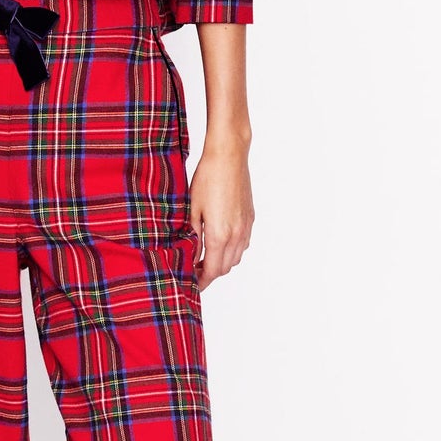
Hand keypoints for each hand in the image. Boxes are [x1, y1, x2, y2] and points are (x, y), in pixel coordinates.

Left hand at [187, 135, 254, 288]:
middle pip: (225, 268)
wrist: (229, 157)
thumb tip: (191, 256)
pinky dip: (232, 250)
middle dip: (210, 274)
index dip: (201, 281)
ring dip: (221, 263)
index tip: (191, 284)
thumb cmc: (207, 179)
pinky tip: (219, 242)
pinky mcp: (250, 218)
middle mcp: (236, 235)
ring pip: (235, 258)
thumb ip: (192, 237)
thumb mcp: (191, 209)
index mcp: (219, 235)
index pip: (211, 271)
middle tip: (194, 271)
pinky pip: (243, 244)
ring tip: (205, 258)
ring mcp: (245, 227)